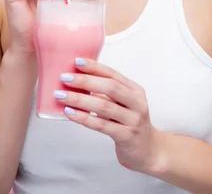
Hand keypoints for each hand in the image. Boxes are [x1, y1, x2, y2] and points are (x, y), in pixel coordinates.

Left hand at [54, 58, 162, 174]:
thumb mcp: (124, 104)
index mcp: (135, 90)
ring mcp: (133, 120)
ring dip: (80, 99)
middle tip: (65, 78)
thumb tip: (79, 80)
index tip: (77, 61)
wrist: (148, 151)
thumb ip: (108, 93)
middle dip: (85, 81)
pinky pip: (101, 125)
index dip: (95, 67)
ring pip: (104, 106)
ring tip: (62, 96)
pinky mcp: (126, 136)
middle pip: (110, 87)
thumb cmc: (130, 124)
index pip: (113, 74)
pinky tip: (70, 113)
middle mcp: (137, 103)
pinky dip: (84, 117)